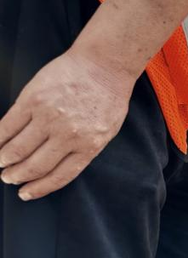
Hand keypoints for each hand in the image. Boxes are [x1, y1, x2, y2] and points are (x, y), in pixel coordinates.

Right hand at [0, 50, 134, 199]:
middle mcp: (68, 135)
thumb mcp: (107, 129)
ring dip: (5, 159)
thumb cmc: (107, 96)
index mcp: (89, 145)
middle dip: (17, 176)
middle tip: (8, 178)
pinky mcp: (32, 100)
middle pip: (35, 165)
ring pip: (18, 148)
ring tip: (1, 163)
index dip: (40, 187)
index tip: (26, 193)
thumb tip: (60, 164)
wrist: (104, 64)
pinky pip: (8, 125)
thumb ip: (85, 147)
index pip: (60, 175)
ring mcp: (48, 117)